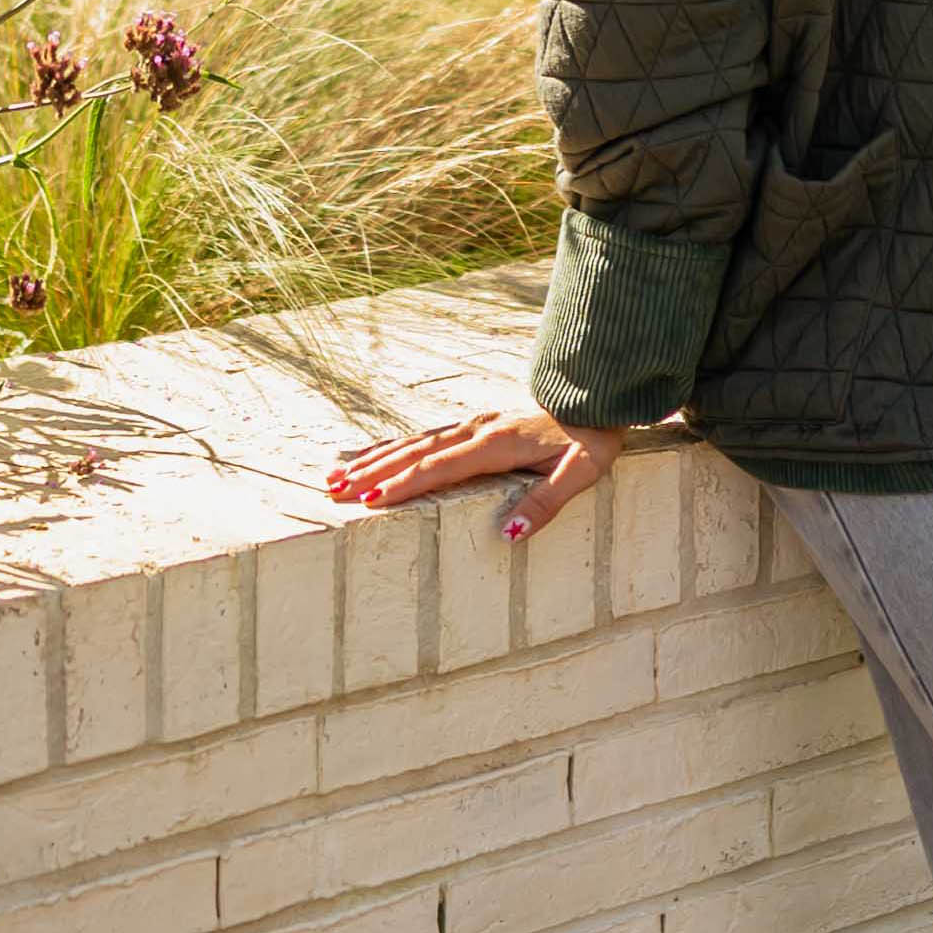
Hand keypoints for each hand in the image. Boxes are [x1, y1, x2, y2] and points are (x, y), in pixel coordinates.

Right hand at [326, 390, 627, 540]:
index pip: (441, 468)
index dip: (405, 484)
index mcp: (497, 445)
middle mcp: (477, 431)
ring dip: (373, 460)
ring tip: (334, 477)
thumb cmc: (593, 439)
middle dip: (372, 473)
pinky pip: (424, 436)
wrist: (599, 396)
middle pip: (415, 453)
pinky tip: (372, 455)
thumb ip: (545, 504)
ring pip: (413, 442)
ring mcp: (473, 425)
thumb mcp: (581, 474)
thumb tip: (508, 536)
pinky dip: (393, 446)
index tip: (370, 499)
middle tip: (333, 493)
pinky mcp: (475, 424)